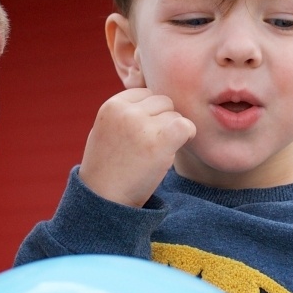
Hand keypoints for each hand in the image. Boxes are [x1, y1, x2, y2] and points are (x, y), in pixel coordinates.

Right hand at [78, 89, 195, 207]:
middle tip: (151, 145)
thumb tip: (152, 98)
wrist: (104, 198)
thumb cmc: (107, 167)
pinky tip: (178, 146)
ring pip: (175, 115)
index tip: (143, 134)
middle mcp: (127, 112)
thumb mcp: (106, 129)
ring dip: (172, 131)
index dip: (150, 113)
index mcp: (112, 106)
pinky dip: (188, 134)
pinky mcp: (160, 142)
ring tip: (155, 152)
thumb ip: (124, 112)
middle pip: (163, 102)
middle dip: (162, 121)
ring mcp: (143, 126)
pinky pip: (186, 125)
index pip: (145, 94)